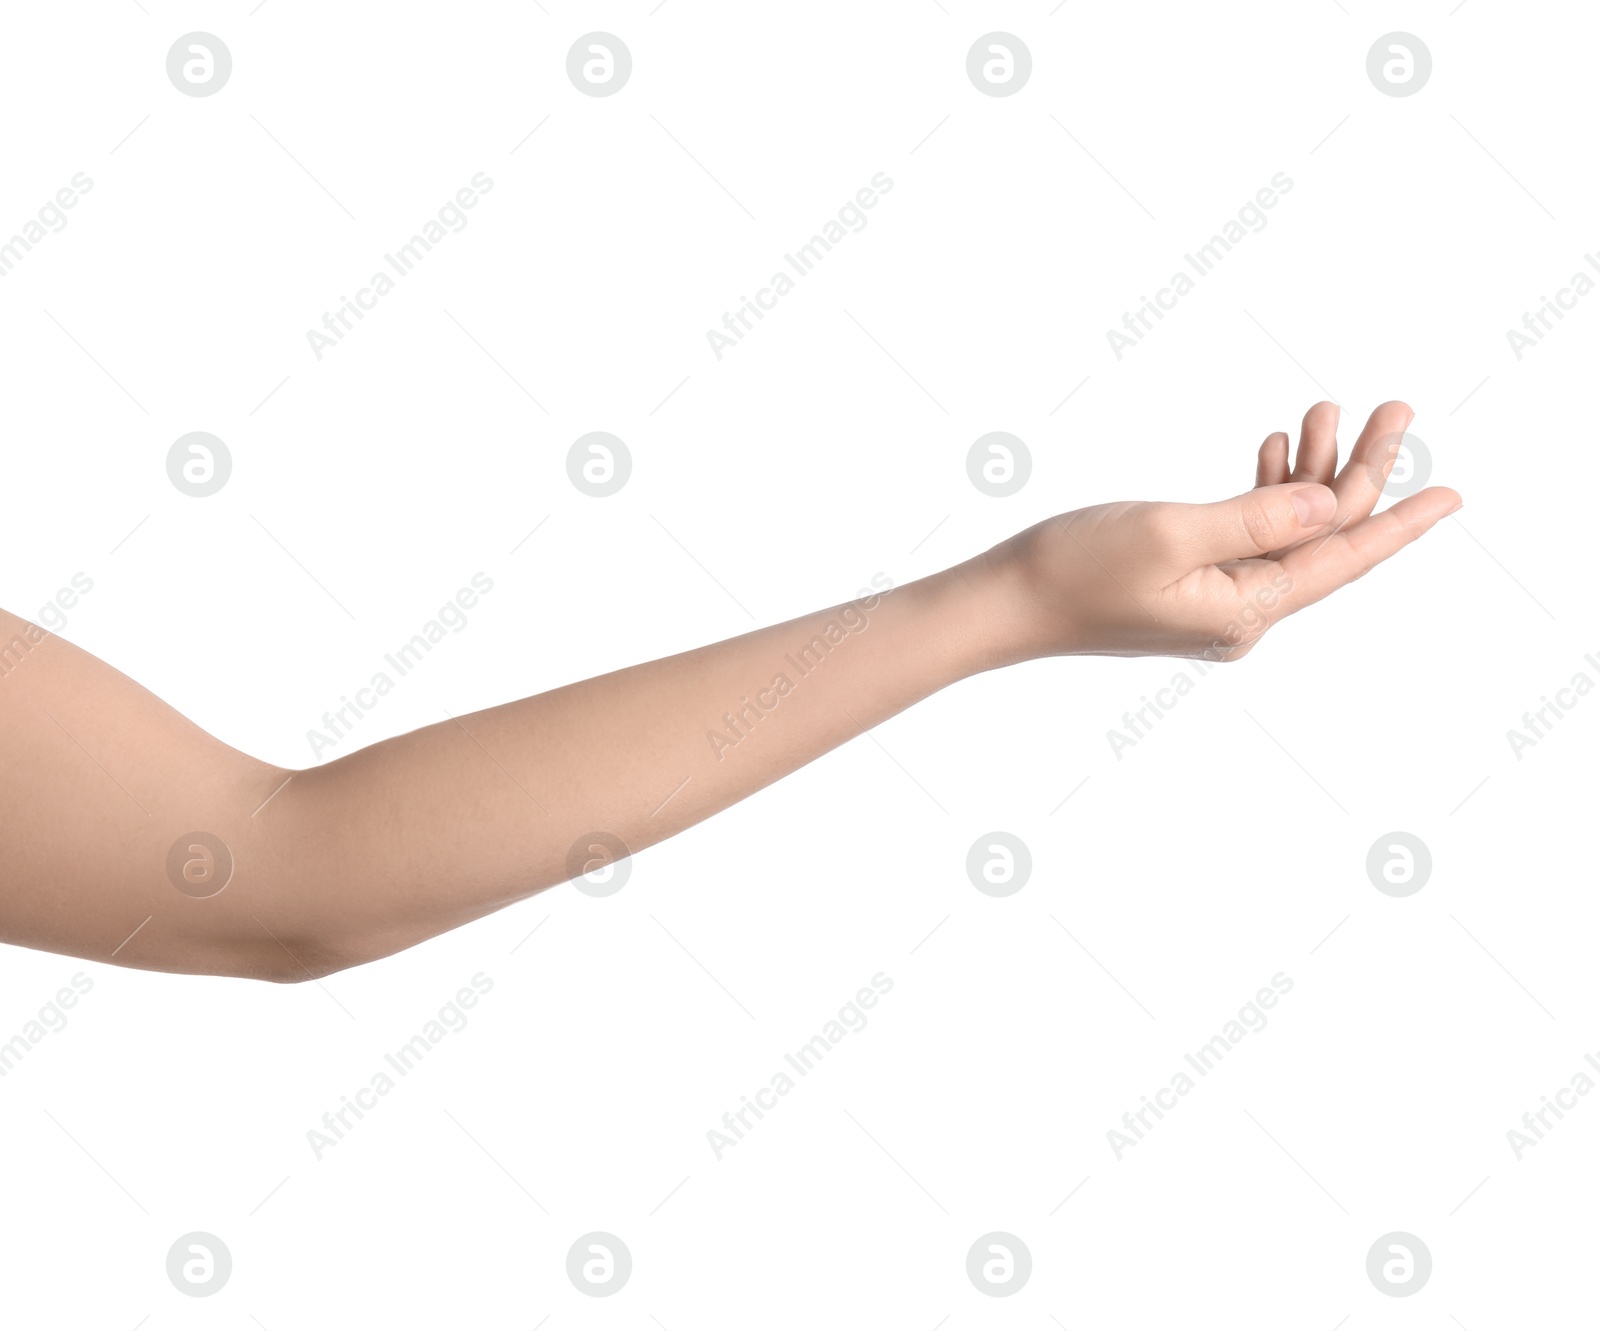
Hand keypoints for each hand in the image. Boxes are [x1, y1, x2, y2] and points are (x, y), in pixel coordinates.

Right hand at [985, 400, 1460, 661]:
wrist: (1004, 603)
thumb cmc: (1074, 569)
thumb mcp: (1171, 533)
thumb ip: (1258, 517)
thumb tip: (1330, 505)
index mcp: (1247, 610)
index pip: (1344, 558)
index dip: (1401, 520)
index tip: (1455, 492)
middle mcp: (1242, 613)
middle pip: (1323, 538)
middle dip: (1362, 472)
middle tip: (1395, 409)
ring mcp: (1215, 600)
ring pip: (1288, 530)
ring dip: (1312, 472)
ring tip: (1329, 409)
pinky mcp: (1187, 583)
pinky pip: (1250, 535)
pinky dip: (1268, 491)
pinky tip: (1278, 450)